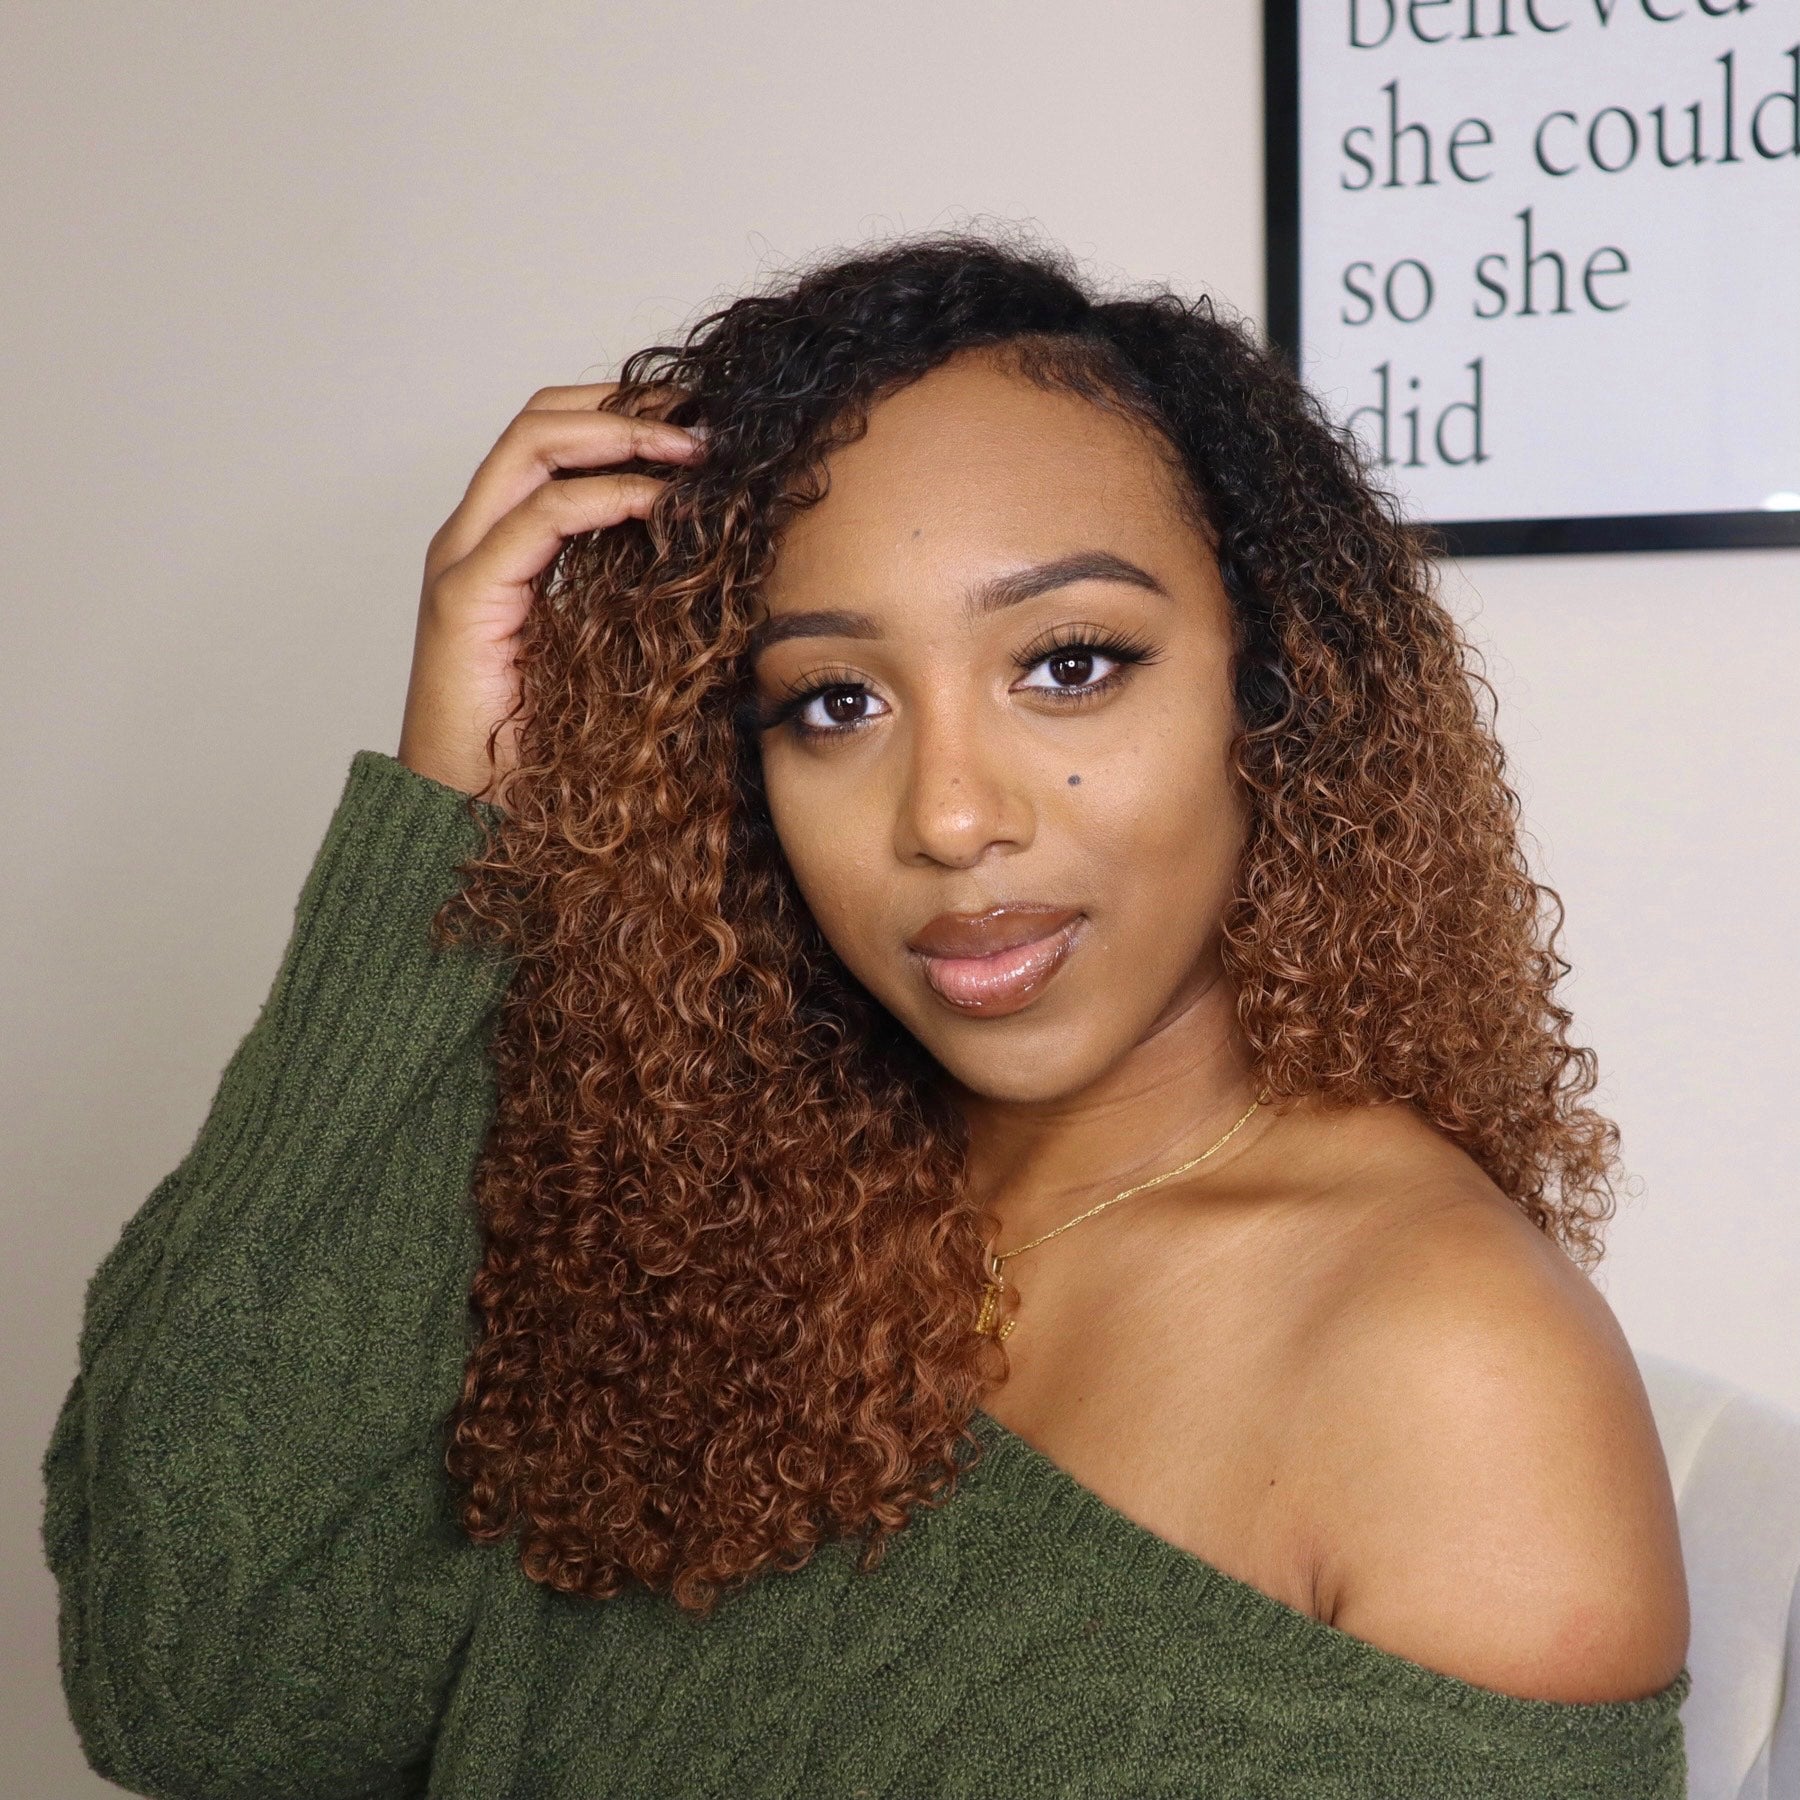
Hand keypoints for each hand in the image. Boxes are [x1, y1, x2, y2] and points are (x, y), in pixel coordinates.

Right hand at [397, 382, 703, 807]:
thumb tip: (707, 559)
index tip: (700, 420)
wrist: (466, 812)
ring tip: (694, 447)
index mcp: (499, 542)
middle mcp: (472, 536)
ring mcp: (463, 561)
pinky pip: (542, 518)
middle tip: (705, 417)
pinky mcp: (468, 597)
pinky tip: (661, 503)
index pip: (551, 436)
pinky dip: (607, 496)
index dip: (623, 411)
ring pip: (535, 446)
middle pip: (540, 420)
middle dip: (627, 403)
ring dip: (624, 433)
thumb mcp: (598, 649)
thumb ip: (626, 591)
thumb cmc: (534, 745)